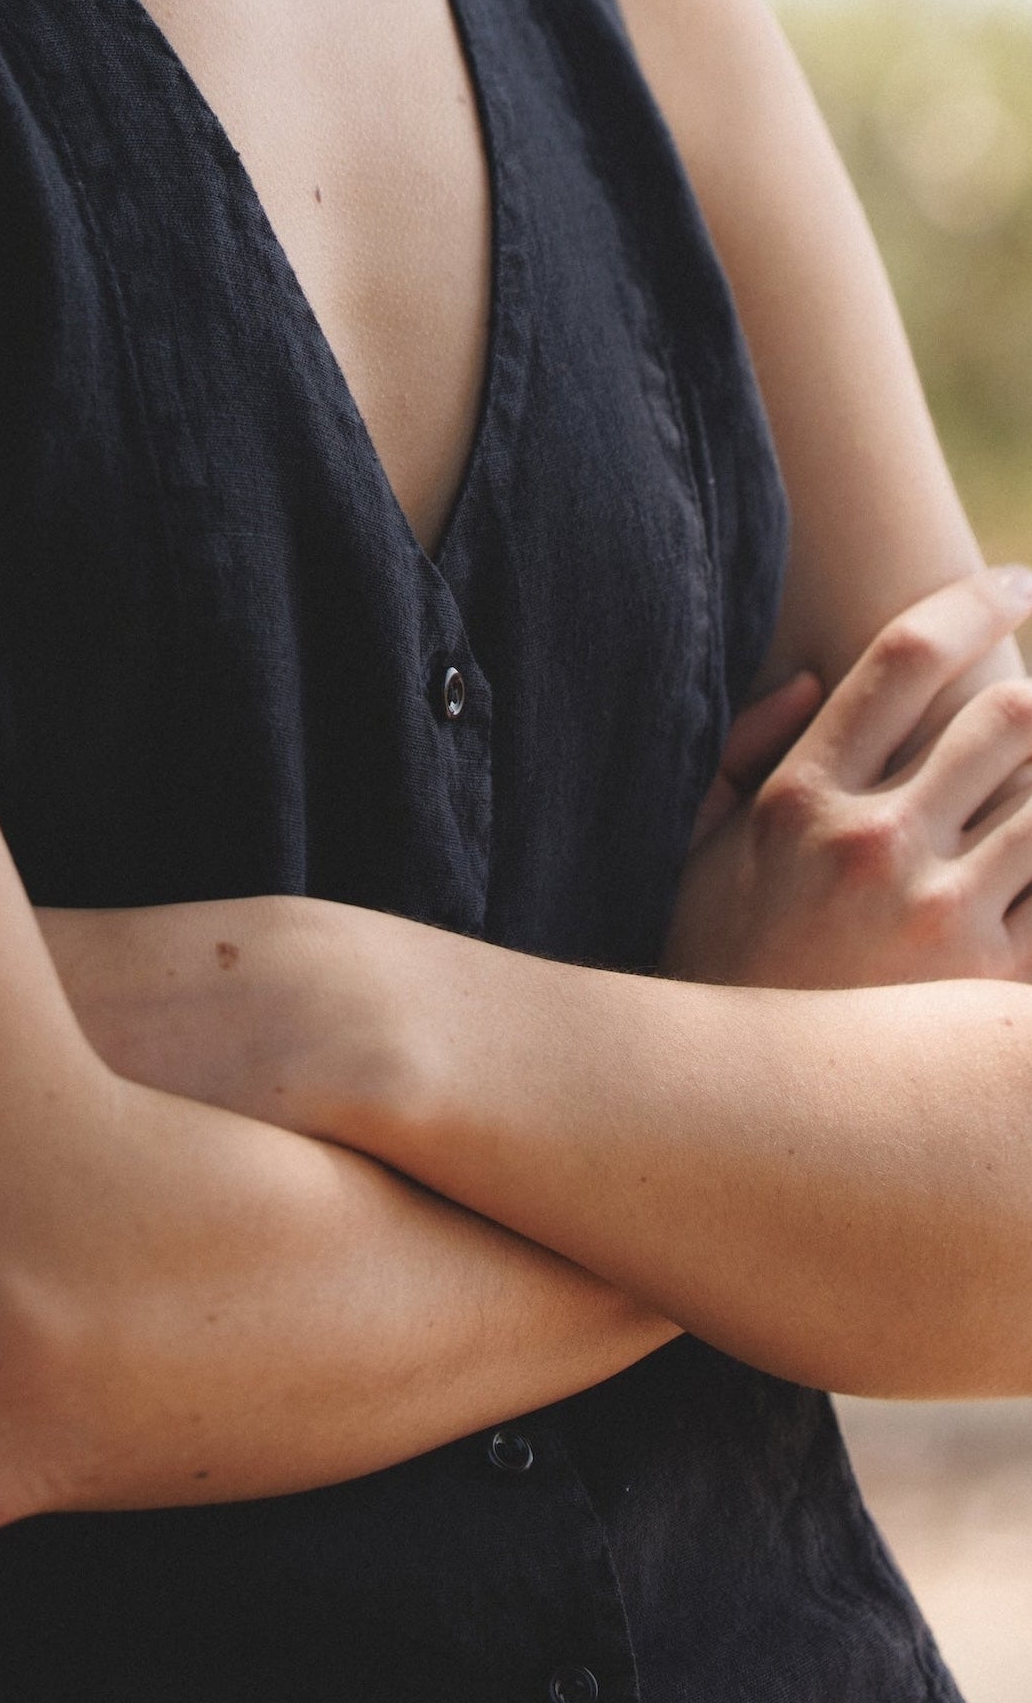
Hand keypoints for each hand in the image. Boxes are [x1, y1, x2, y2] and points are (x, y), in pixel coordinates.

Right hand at [667, 566, 1031, 986]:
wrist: (741, 1119)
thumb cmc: (718, 974)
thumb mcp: (702, 860)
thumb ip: (743, 760)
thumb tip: (810, 683)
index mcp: (801, 800)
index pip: (907, 657)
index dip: (977, 602)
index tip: (1017, 584)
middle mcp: (874, 846)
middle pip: (1007, 715)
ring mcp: (941, 917)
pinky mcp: (995, 985)